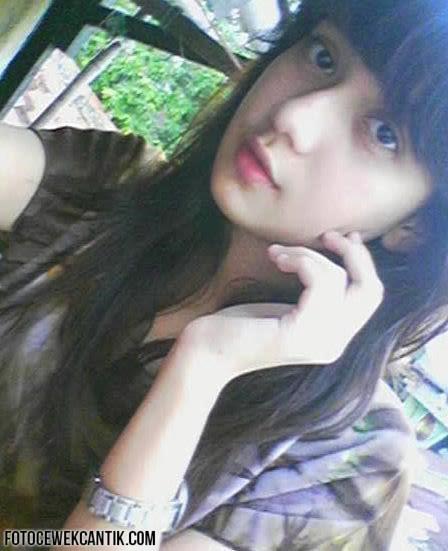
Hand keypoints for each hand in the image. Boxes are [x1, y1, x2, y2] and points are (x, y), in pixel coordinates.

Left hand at [181, 231, 383, 383]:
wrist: (207, 351)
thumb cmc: (241, 326)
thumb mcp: (288, 308)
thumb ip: (317, 296)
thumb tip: (337, 257)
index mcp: (333, 338)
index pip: (370, 298)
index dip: (363, 263)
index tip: (341, 239)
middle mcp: (334, 345)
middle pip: (371, 290)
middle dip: (353, 254)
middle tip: (327, 236)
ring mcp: (320, 342)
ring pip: (339, 279)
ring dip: (307, 254)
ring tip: (278, 254)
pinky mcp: (299, 333)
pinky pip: (319, 282)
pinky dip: (299, 260)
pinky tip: (275, 259)